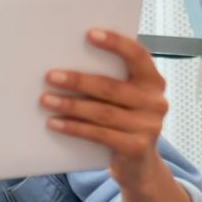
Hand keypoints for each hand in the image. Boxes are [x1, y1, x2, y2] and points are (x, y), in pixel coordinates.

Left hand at [45, 28, 193, 201]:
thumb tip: (68, 61)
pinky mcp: (136, 148)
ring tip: (46, 100)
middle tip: (50, 76)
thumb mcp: (125, 100)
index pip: (137, 55)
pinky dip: (74, 128)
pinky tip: (55, 123)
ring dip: (70, 105)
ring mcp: (149, 127)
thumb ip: (110, 81)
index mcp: (153, 81)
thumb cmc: (124, 122)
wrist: (139, 167)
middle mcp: (156, 102)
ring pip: (102, 112)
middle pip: (111, 87)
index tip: (89, 34)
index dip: (115, 43)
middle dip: (78, 80)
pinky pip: (99, 134)